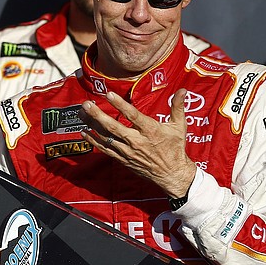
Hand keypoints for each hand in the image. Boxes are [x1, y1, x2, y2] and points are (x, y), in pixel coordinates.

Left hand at [80, 89, 195, 197]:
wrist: (172, 174)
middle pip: (113, 127)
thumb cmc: (175, 148)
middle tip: (86, 104)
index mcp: (150, 131)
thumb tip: (183, 90)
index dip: (119, 105)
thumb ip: (178, 107)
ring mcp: (128, 151)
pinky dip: (94, 141)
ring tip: (82, 114)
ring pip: (106, 137)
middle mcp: (137, 141)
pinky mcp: (123, 159)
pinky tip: (84, 132)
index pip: (132, 115)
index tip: (108, 94)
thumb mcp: (179, 127)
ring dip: (92, 125)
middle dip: (98, 115)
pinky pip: (105, 149)